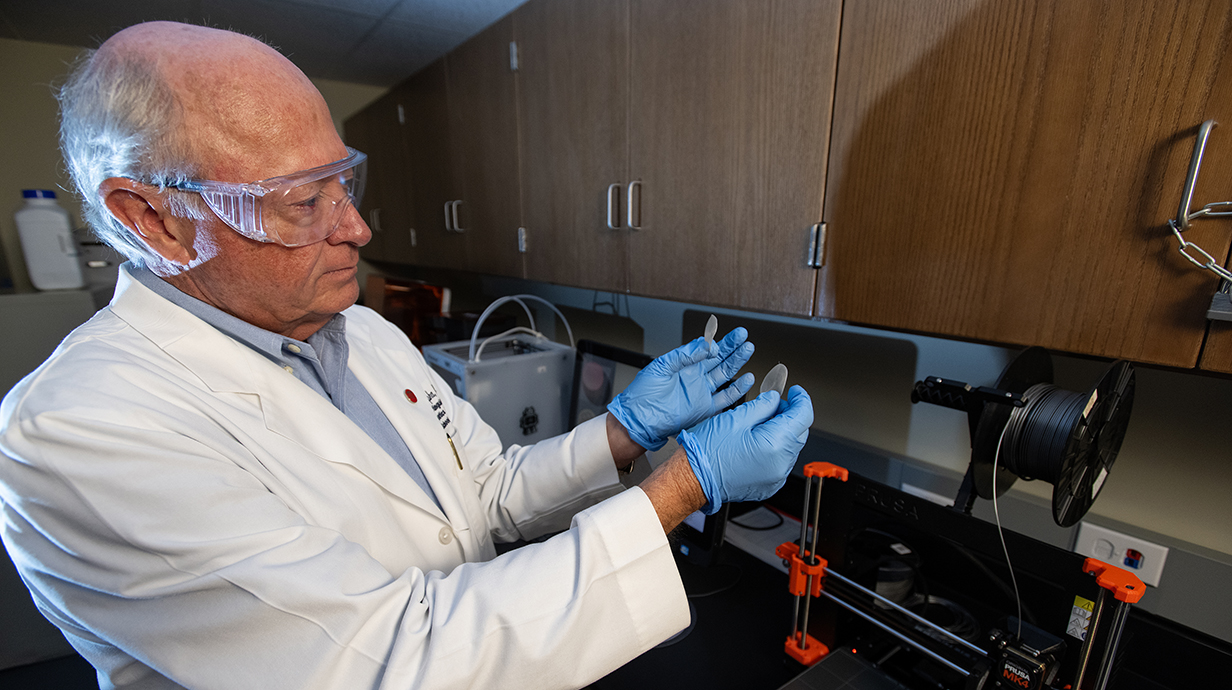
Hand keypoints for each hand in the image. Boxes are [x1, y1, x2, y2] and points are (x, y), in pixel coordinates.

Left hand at [606, 328, 754, 450]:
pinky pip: (725, 398)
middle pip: (720, 359)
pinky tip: (746, 379)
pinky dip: (737, 389)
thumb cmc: (643, 394)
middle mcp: (695, 377)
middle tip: (744, 337)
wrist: (639, 420)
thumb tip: (704, 345)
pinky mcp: (705, 408)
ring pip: (725, 374)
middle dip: (733, 348)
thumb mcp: (661, 367)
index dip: (721, 341)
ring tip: (748, 350)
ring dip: (737, 363)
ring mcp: (701, 392)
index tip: (732, 334)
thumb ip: (683, 355)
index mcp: (684, 365)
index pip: (707, 349)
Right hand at [676, 385, 812, 513]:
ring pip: (790, 448)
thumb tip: (774, 399)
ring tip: (760, 424)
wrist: (692, 479)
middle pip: (799, 432)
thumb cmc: (707, 452)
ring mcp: (775, 478)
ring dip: (782, 433)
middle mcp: (780, 464)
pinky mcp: (768, 486)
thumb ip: (763, 405)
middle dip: (790, 415)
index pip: (803, 416)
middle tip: (773, 404)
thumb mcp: (736, 417)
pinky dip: (775, 449)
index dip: (801, 399)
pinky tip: (757, 442)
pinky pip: (780, 463)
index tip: (795, 392)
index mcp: (775, 444)